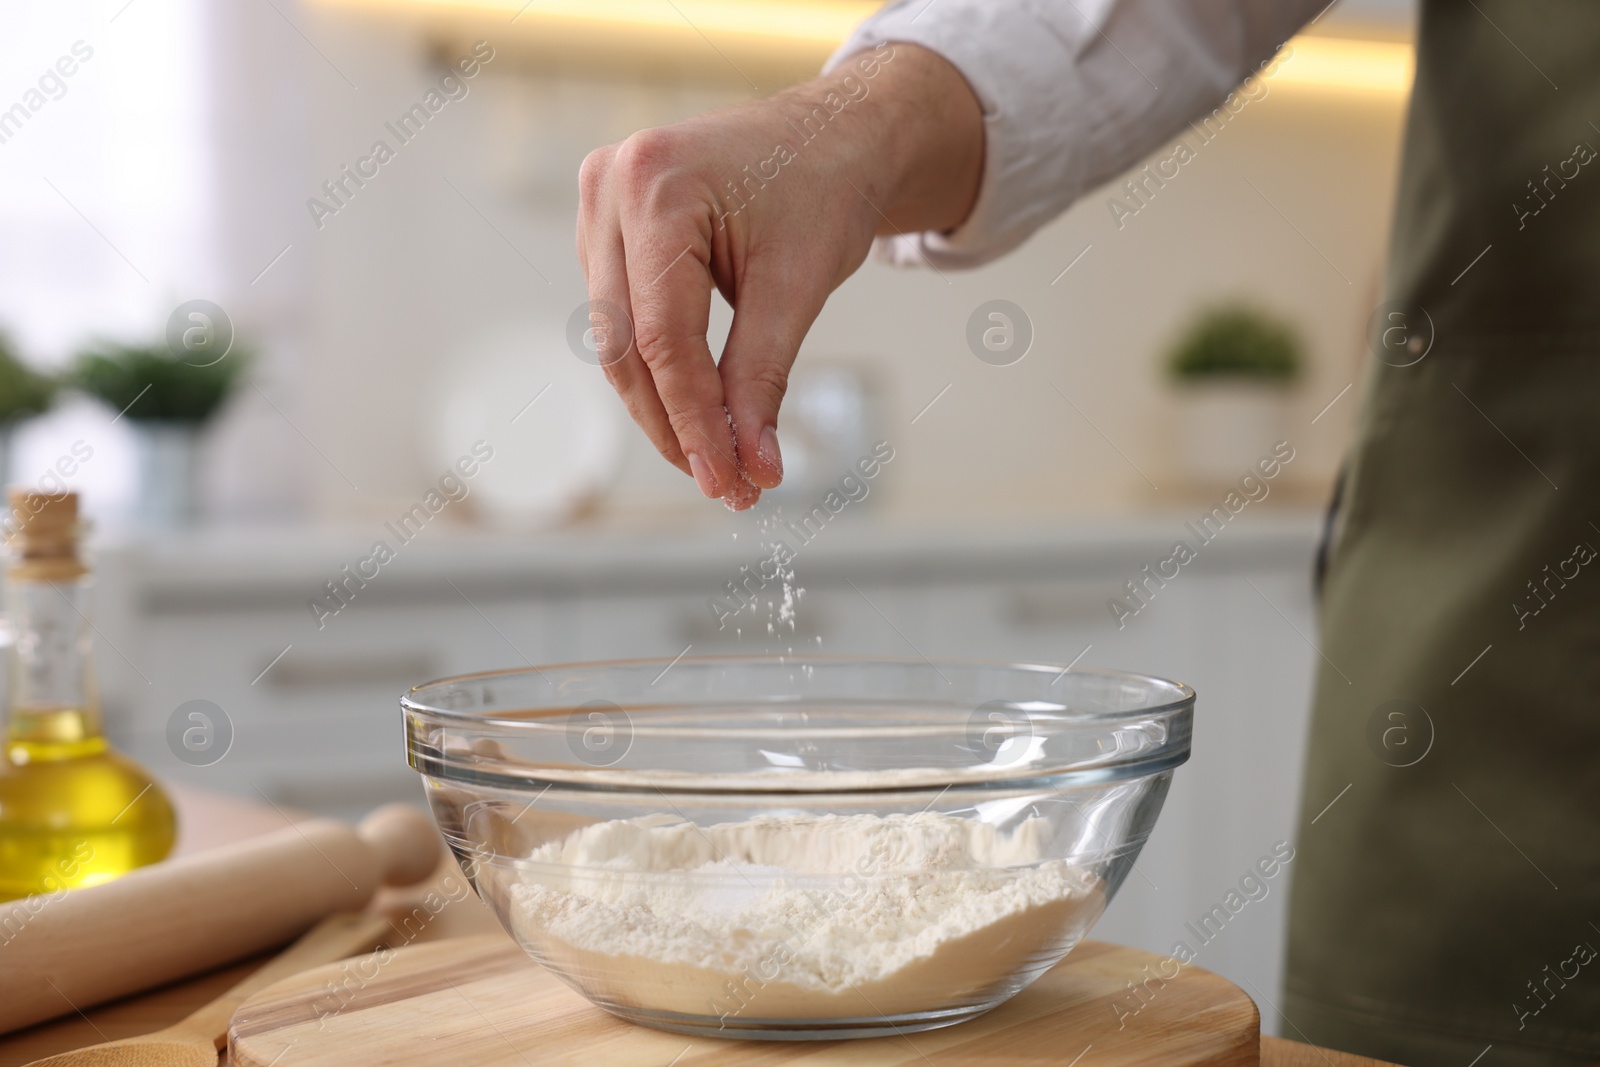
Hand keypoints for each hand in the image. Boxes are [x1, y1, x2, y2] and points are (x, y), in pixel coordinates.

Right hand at [576, 43, 982, 507]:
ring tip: (722, 461)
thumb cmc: (825, 189)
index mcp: (656, 186)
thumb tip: (752, 467)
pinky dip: (658, 368)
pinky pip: (621, 317)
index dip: (694, 421)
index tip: (728, 482)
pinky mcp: (606, 225)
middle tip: (728, 485)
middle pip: (626, 345)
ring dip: (664, 407)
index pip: (663, 337)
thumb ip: (763, 378)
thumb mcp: (800, 286)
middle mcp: (610, 187)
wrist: (834, 134)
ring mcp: (598, 203)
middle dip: (677, 426)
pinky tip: (699, 409)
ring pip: (616, 340)